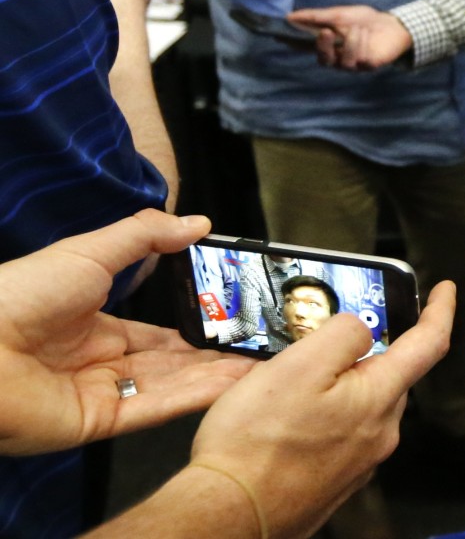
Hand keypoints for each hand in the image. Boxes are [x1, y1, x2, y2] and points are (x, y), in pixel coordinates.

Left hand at [0, 210, 255, 455]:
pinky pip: (157, 408)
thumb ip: (145, 234)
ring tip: (260, 363)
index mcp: (92, 324)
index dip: (196, 327)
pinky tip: (231, 381)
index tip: (234, 320)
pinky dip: (196, 396)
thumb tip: (199, 222)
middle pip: (170, 363)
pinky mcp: (100, 422)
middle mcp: (100, 362)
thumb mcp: (89, 251)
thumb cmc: (21, 294)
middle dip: (214, 355)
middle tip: (258, 346)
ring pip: (172, 386)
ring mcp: (101, 394)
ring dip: (215, 375)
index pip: (157, 334)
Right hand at [189, 281, 454, 536]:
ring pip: (365, 404)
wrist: (230, 515)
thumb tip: (362, 327)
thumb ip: (342, 334)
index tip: (444, 290)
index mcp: (379, 398)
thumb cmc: (257, 443)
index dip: (440, 311)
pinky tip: (292, 418)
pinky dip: (328, 415)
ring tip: (298, 381)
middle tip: (330, 339)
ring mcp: (361, 460)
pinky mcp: (337, 479)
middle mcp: (380, 433)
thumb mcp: (299, 365)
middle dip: (371, 353)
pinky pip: (344, 432)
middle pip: (391, 375)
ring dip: (344, 385)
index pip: (429, 344)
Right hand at [288, 6, 413, 69]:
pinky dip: (361, 44)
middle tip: (326, 32)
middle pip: (324, 60)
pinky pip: (361, 61)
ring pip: (344, 61)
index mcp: (328, 45)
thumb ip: (316, 17)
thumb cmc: (363, 20)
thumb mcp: (338, 14)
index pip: (307, 47)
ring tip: (356, 28)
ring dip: (349, 42)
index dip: (294, 44)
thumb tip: (290, 17)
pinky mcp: (369, 66)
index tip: (281, 37)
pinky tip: (364, 33)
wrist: (392, 23)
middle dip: (323, 47)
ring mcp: (354, 64)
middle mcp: (338, 57)